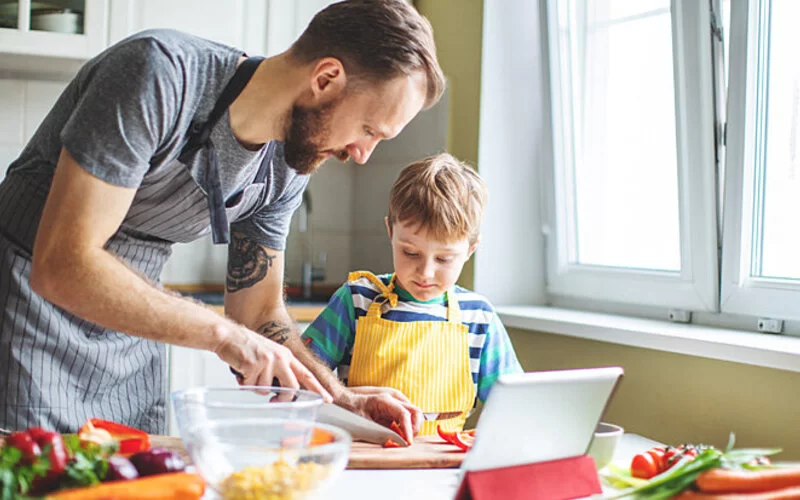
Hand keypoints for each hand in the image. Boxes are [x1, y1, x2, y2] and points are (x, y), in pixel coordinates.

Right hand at [213, 323, 331, 401]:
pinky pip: (250, 386)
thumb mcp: (270, 355)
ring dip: (254, 387)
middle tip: (273, 401)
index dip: (317, 388)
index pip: (306, 374)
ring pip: (265, 390)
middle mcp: (280, 358)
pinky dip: (243, 383)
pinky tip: (241, 371)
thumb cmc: (247, 347)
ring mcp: (267, 361)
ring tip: (248, 373)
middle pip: (290, 388)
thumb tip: (285, 392)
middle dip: (282, 399)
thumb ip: (280, 370)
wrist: (228, 336)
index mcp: (286, 355)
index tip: (327, 399)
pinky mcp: (253, 365)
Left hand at [344, 386, 422, 443]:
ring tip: (402, 441)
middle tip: (407, 442)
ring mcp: (396, 404)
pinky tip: (398, 438)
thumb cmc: (352, 411)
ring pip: (414, 416)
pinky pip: (407, 420)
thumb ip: (380, 432)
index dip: (409, 429)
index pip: (404, 414)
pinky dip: (406, 430)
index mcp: (385, 400)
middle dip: (415, 428)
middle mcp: (394, 400)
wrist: (347, 403)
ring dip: (412, 429)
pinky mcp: (395, 411)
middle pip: (415, 412)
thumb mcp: (363, 423)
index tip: (408, 442)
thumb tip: (394, 442)